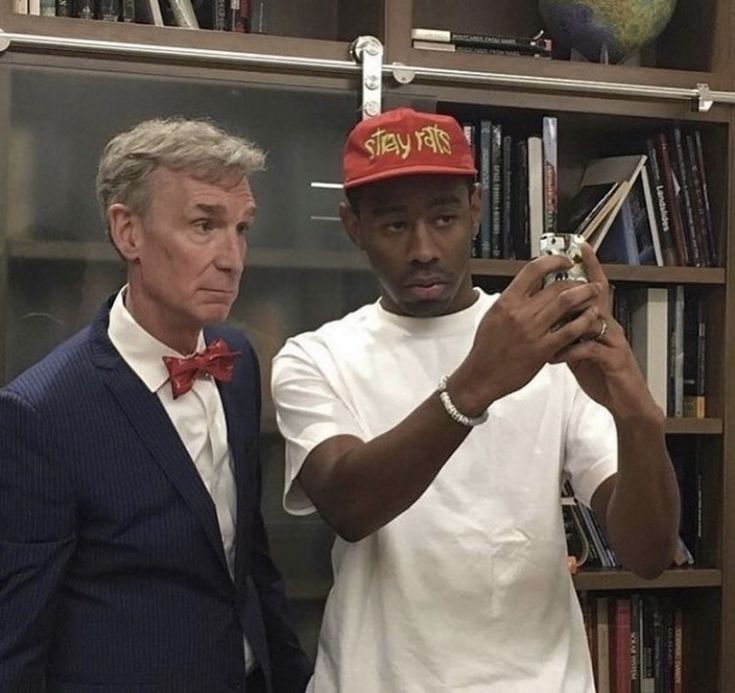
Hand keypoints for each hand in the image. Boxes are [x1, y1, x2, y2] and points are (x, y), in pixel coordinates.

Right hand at [449, 250, 603, 412]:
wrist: (481, 376)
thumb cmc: (486, 348)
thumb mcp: (494, 316)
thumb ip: (513, 299)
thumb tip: (532, 284)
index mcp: (506, 302)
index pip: (533, 270)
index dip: (553, 261)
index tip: (565, 261)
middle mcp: (519, 313)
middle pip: (556, 286)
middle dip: (577, 280)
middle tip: (586, 281)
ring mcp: (532, 331)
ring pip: (566, 302)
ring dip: (585, 294)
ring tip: (594, 292)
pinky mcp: (543, 349)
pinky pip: (570, 330)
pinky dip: (584, 320)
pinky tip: (591, 316)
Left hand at [550, 244, 660, 419]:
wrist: (626, 402)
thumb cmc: (601, 375)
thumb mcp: (580, 351)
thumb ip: (568, 332)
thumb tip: (550, 317)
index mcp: (601, 322)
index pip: (595, 289)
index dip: (590, 267)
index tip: (581, 245)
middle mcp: (610, 327)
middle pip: (596, 297)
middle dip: (581, 280)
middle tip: (567, 262)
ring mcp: (613, 342)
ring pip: (591, 321)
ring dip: (568, 320)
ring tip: (546, 321)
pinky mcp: (613, 361)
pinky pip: (588, 350)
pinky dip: (568, 352)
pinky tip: (553, 357)